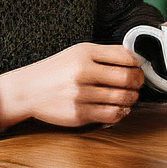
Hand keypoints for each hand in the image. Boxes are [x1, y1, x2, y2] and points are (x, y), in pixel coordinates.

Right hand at [0, 42, 144, 129]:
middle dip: (138, 82)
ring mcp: (80, 95)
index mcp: (85, 53)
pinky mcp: (78, 114)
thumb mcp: (77, 53)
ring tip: (129, 97)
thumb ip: (104, 54)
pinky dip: (121, 112)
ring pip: (121, 98)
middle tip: (138, 84)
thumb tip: (134, 60)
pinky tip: (119, 108)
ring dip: (131, 98)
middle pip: (126, 78)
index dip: (137, 63)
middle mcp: (83, 72)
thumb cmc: (56, 71)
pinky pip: (110, 115)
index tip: (138, 67)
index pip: (125, 56)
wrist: (28, 90)